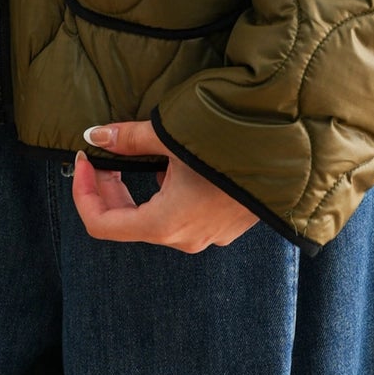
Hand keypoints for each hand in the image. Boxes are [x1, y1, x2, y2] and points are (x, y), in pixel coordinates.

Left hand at [72, 119, 258, 250]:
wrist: (291, 155)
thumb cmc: (228, 144)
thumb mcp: (171, 135)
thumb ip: (129, 139)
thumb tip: (96, 136)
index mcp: (163, 223)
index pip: (101, 224)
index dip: (83, 192)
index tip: (83, 160)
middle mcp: (183, 239)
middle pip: (127, 221)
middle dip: (110, 187)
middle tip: (106, 153)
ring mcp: (206, 236)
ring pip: (155, 217)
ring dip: (142, 187)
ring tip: (151, 153)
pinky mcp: (223, 226)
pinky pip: (183, 214)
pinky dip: (169, 191)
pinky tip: (182, 163)